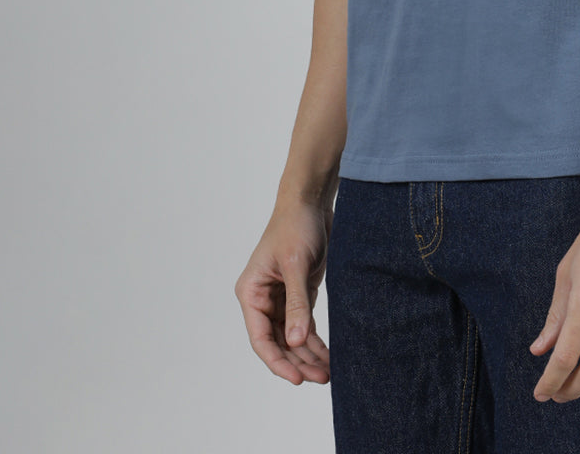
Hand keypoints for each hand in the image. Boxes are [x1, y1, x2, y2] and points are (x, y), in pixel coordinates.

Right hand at [234, 199, 332, 384]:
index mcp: (251, 293)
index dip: (278, 361)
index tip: (297, 379)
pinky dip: (314, 340)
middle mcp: (262, 299)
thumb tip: (296, 342)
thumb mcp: (297, 265)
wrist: (311, 201)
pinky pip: (304, 324)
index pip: (261, 338)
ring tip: (328, 372)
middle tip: (322, 378)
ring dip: (308, 355)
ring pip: (292, 337)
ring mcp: (280, 298)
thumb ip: (297, 304)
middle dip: (298, 361)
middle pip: (278, 342)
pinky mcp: (297, 293)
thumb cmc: (296, 226)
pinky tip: (327, 355)